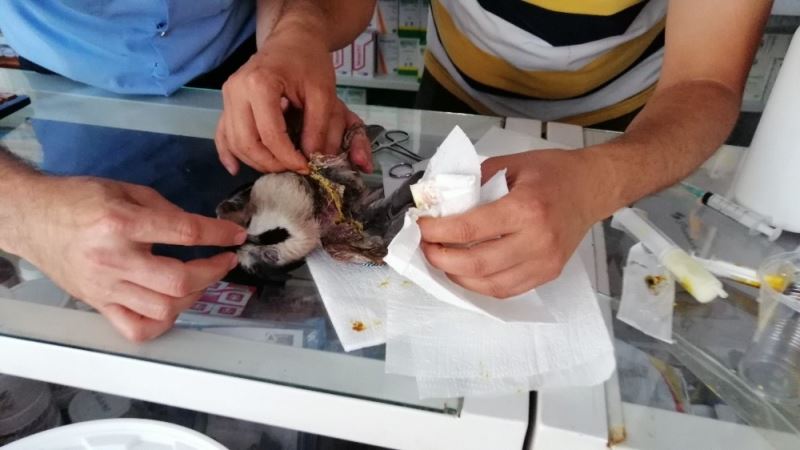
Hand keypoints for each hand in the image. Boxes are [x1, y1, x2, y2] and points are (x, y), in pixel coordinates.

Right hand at [16, 177, 245, 340]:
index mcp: (122, 223)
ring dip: (194, 297)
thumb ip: (165, 210)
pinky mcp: (98, 305)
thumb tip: (200, 230)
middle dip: (213, 271)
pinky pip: (136, 329)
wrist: (32, 218)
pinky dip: (163, 323)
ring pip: (163, 309)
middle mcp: (114, 259)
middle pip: (178, 281)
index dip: (218, 235)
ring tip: (201, 280)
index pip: (184, 233)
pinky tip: (173, 306)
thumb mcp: (126, 190)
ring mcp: (105, 288)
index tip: (235, 236)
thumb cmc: (79, 200)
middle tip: (224, 260)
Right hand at [215, 21, 371, 174]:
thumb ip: (318, 128)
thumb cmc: (310, 62)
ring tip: (280, 168)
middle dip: (271, 164)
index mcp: (260, 85)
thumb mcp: (323, 93)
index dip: (288, 158)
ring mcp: (227, 97)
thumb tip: (313, 159)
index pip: (270, 135)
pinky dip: (228, 153)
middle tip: (293, 170)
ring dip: (255, 161)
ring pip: (234, 142)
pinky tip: (235, 169)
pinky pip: (222, 133)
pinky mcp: (226, 103)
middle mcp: (236, 91)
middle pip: (247, 142)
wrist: (293, 39)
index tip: (307, 167)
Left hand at [419, 150, 604, 298]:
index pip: (470, 228)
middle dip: (441, 258)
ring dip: (457, 276)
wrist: (594, 187)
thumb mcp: (511, 164)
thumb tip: (440, 200)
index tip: (421, 226)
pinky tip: (465, 272)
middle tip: (425, 247)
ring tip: (441, 260)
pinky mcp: (548, 274)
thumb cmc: (553, 172)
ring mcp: (545, 262)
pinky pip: (507, 290)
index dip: (438, 231)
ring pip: (490, 284)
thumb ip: (475, 182)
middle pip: (477, 264)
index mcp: (525, 208)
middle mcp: (536, 240)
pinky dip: (480, 285)